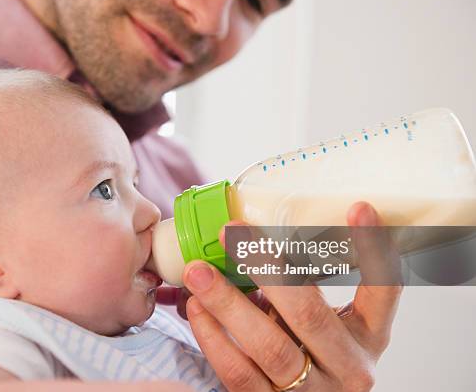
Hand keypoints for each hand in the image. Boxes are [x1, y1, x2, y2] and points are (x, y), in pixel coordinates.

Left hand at [182, 202, 401, 390]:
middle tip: (230, 234)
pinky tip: (196, 309)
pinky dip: (213, 337)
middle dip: (266, 268)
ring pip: (270, 347)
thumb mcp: (320, 324)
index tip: (358, 207)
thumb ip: (300, 291)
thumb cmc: (310, 354)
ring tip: (198, 272)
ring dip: (228, 303)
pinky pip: (238, 373)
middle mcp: (349, 367)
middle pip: (309, 315)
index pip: (384, 290)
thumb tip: (250, 239)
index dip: (373, 249)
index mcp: (369, 337)